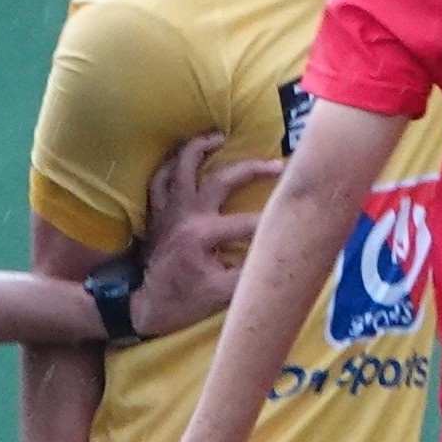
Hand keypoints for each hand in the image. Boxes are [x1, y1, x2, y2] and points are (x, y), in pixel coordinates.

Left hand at [133, 133, 284, 337]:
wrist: (145, 305)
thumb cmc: (185, 301)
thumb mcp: (225, 294)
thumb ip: (253, 275)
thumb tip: (283, 260)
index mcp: (203, 235)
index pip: (248, 223)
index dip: (274, 222)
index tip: (296, 221)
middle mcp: (186, 215)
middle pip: (221, 180)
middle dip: (251, 170)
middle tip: (275, 164)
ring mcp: (169, 210)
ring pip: (182, 167)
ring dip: (199, 148)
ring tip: (218, 136)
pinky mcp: (158, 212)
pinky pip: (160, 179)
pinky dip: (171, 165)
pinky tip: (184, 157)